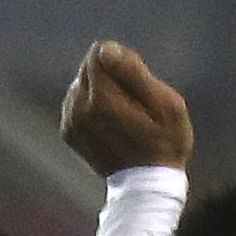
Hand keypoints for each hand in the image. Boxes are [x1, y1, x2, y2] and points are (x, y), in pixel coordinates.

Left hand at [61, 40, 193, 177]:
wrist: (147, 187)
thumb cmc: (166, 145)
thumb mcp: (168, 106)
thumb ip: (135, 72)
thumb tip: (107, 49)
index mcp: (102, 97)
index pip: (101, 51)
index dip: (124, 62)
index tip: (139, 84)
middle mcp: (78, 105)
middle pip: (88, 66)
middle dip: (111, 77)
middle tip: (134, 104)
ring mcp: (70, 120)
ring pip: (81, 83)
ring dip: (101, 93)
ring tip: (123, 118)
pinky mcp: (68, 131)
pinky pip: (76, 102)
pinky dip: (91, 108)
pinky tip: (110, 126)